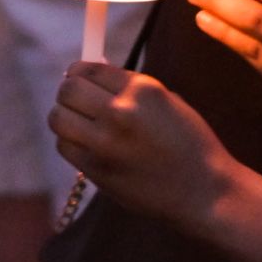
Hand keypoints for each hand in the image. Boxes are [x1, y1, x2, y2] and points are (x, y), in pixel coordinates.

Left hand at [48, 60, 235, 223]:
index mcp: (142, 89)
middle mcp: (120, 111)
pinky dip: (71, 143)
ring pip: (58, 118)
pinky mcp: (96, 169)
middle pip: (68, 90)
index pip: (88, 69)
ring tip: (79, 123)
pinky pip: (65, 147)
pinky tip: (88, 146)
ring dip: (65, 117)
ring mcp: (105, 142)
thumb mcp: (168, 102)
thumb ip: (130, 87)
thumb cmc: (190, 144)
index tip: (80, 80)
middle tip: (77, 101)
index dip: (79, 73)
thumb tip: (92, 72)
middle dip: (69, 93)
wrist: (204, 192)